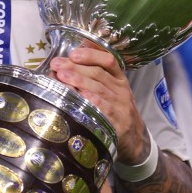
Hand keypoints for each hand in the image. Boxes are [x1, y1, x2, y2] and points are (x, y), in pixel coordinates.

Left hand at [47, 46, 147, 165]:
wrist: (134, 138)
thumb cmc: (116, 110)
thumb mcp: (111, 91)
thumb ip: (94, 77)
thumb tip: (68, 62)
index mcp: (119, 79)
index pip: (108, 61)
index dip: (91, 55)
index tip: (73, 54)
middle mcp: (121, 90)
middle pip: (98, 74)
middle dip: (75, 67)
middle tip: (57, 65)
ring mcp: (121, 106)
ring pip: (99, 89)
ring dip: (79, 81)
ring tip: (62, 76)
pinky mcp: (118, 123)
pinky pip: (105, 109)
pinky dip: (93, 101)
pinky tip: (81, 95)